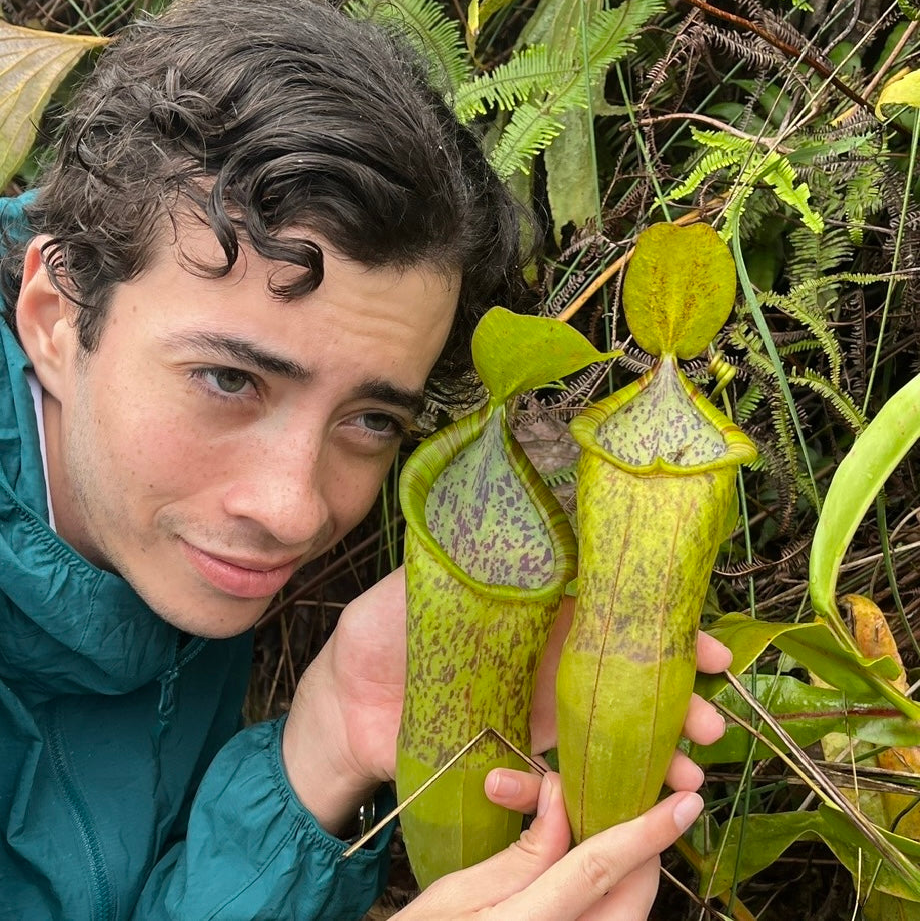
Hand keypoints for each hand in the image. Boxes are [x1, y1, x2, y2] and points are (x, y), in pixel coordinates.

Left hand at [282, 578, 729, 832]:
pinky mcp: (522, 744)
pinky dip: (611, 780)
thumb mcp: (415, 586)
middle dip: (681, 693)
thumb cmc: (377, 635)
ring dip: (661, 745)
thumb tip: (496, 517)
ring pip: (616, 720)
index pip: (615, 607)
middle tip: (713, 719)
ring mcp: (539, 700)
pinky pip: (574, 761)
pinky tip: (639, 799)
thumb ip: (460, 560)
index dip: (665, 626)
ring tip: (691, 769)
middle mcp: (549, 651)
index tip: (709, 649)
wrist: (346, 707)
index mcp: (535, 605)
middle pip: (630, 669)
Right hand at [393, 773, 702, 919]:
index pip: (600, 868)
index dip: (647, 832)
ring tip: (606, 833)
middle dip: (643, 849)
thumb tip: (562, 801)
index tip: (686, 801)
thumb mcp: (455, 896)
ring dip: (627, 872)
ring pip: (626, 915)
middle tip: (633, 806)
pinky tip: (587, 870)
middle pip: (630, 897)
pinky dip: (609, 895)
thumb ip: (520, 856)